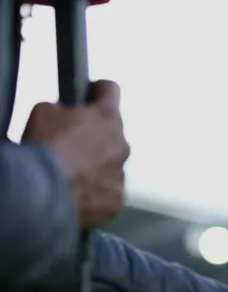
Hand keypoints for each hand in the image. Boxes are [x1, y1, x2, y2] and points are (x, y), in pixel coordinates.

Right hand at [21, 80, 129, 228]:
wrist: (42, 192)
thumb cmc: (43, 148)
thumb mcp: (44, 112)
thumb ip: (63, 108)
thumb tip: (66, 114)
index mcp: (107, 117)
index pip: (111, 91)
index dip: (98, 90)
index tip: (92, 93)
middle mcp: (122, 144)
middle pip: (112, 135)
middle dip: (95, 138)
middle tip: (70, 147)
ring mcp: (121, 174)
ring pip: (111, 166)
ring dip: (95, 168)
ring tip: (70, 175)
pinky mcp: (116, 201)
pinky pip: (107, 194)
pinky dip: (94, 194)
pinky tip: (75, 194)